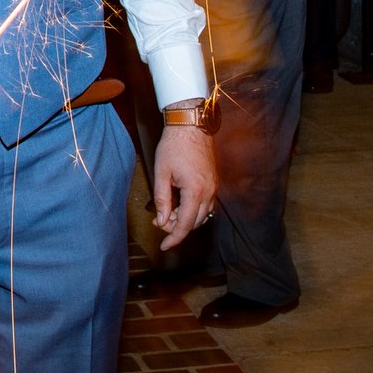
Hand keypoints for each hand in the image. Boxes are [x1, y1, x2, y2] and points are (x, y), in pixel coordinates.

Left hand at [152, 123, 218, 251]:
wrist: (191, 125)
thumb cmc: (174, 146)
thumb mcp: (161, 173)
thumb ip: (162, 200)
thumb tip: (161, 221)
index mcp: (195, 191)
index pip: (185, 224)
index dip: (173, 238)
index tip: (163, 247)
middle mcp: (209, 192)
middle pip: (195, 223)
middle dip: (176, 228)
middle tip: (158, 221)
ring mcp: (214, 187)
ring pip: (202, 215)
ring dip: (185, 219)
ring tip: (167, 212)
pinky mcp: (214, 182)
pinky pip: (207, 205)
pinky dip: (194, 211)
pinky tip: (180, 205)